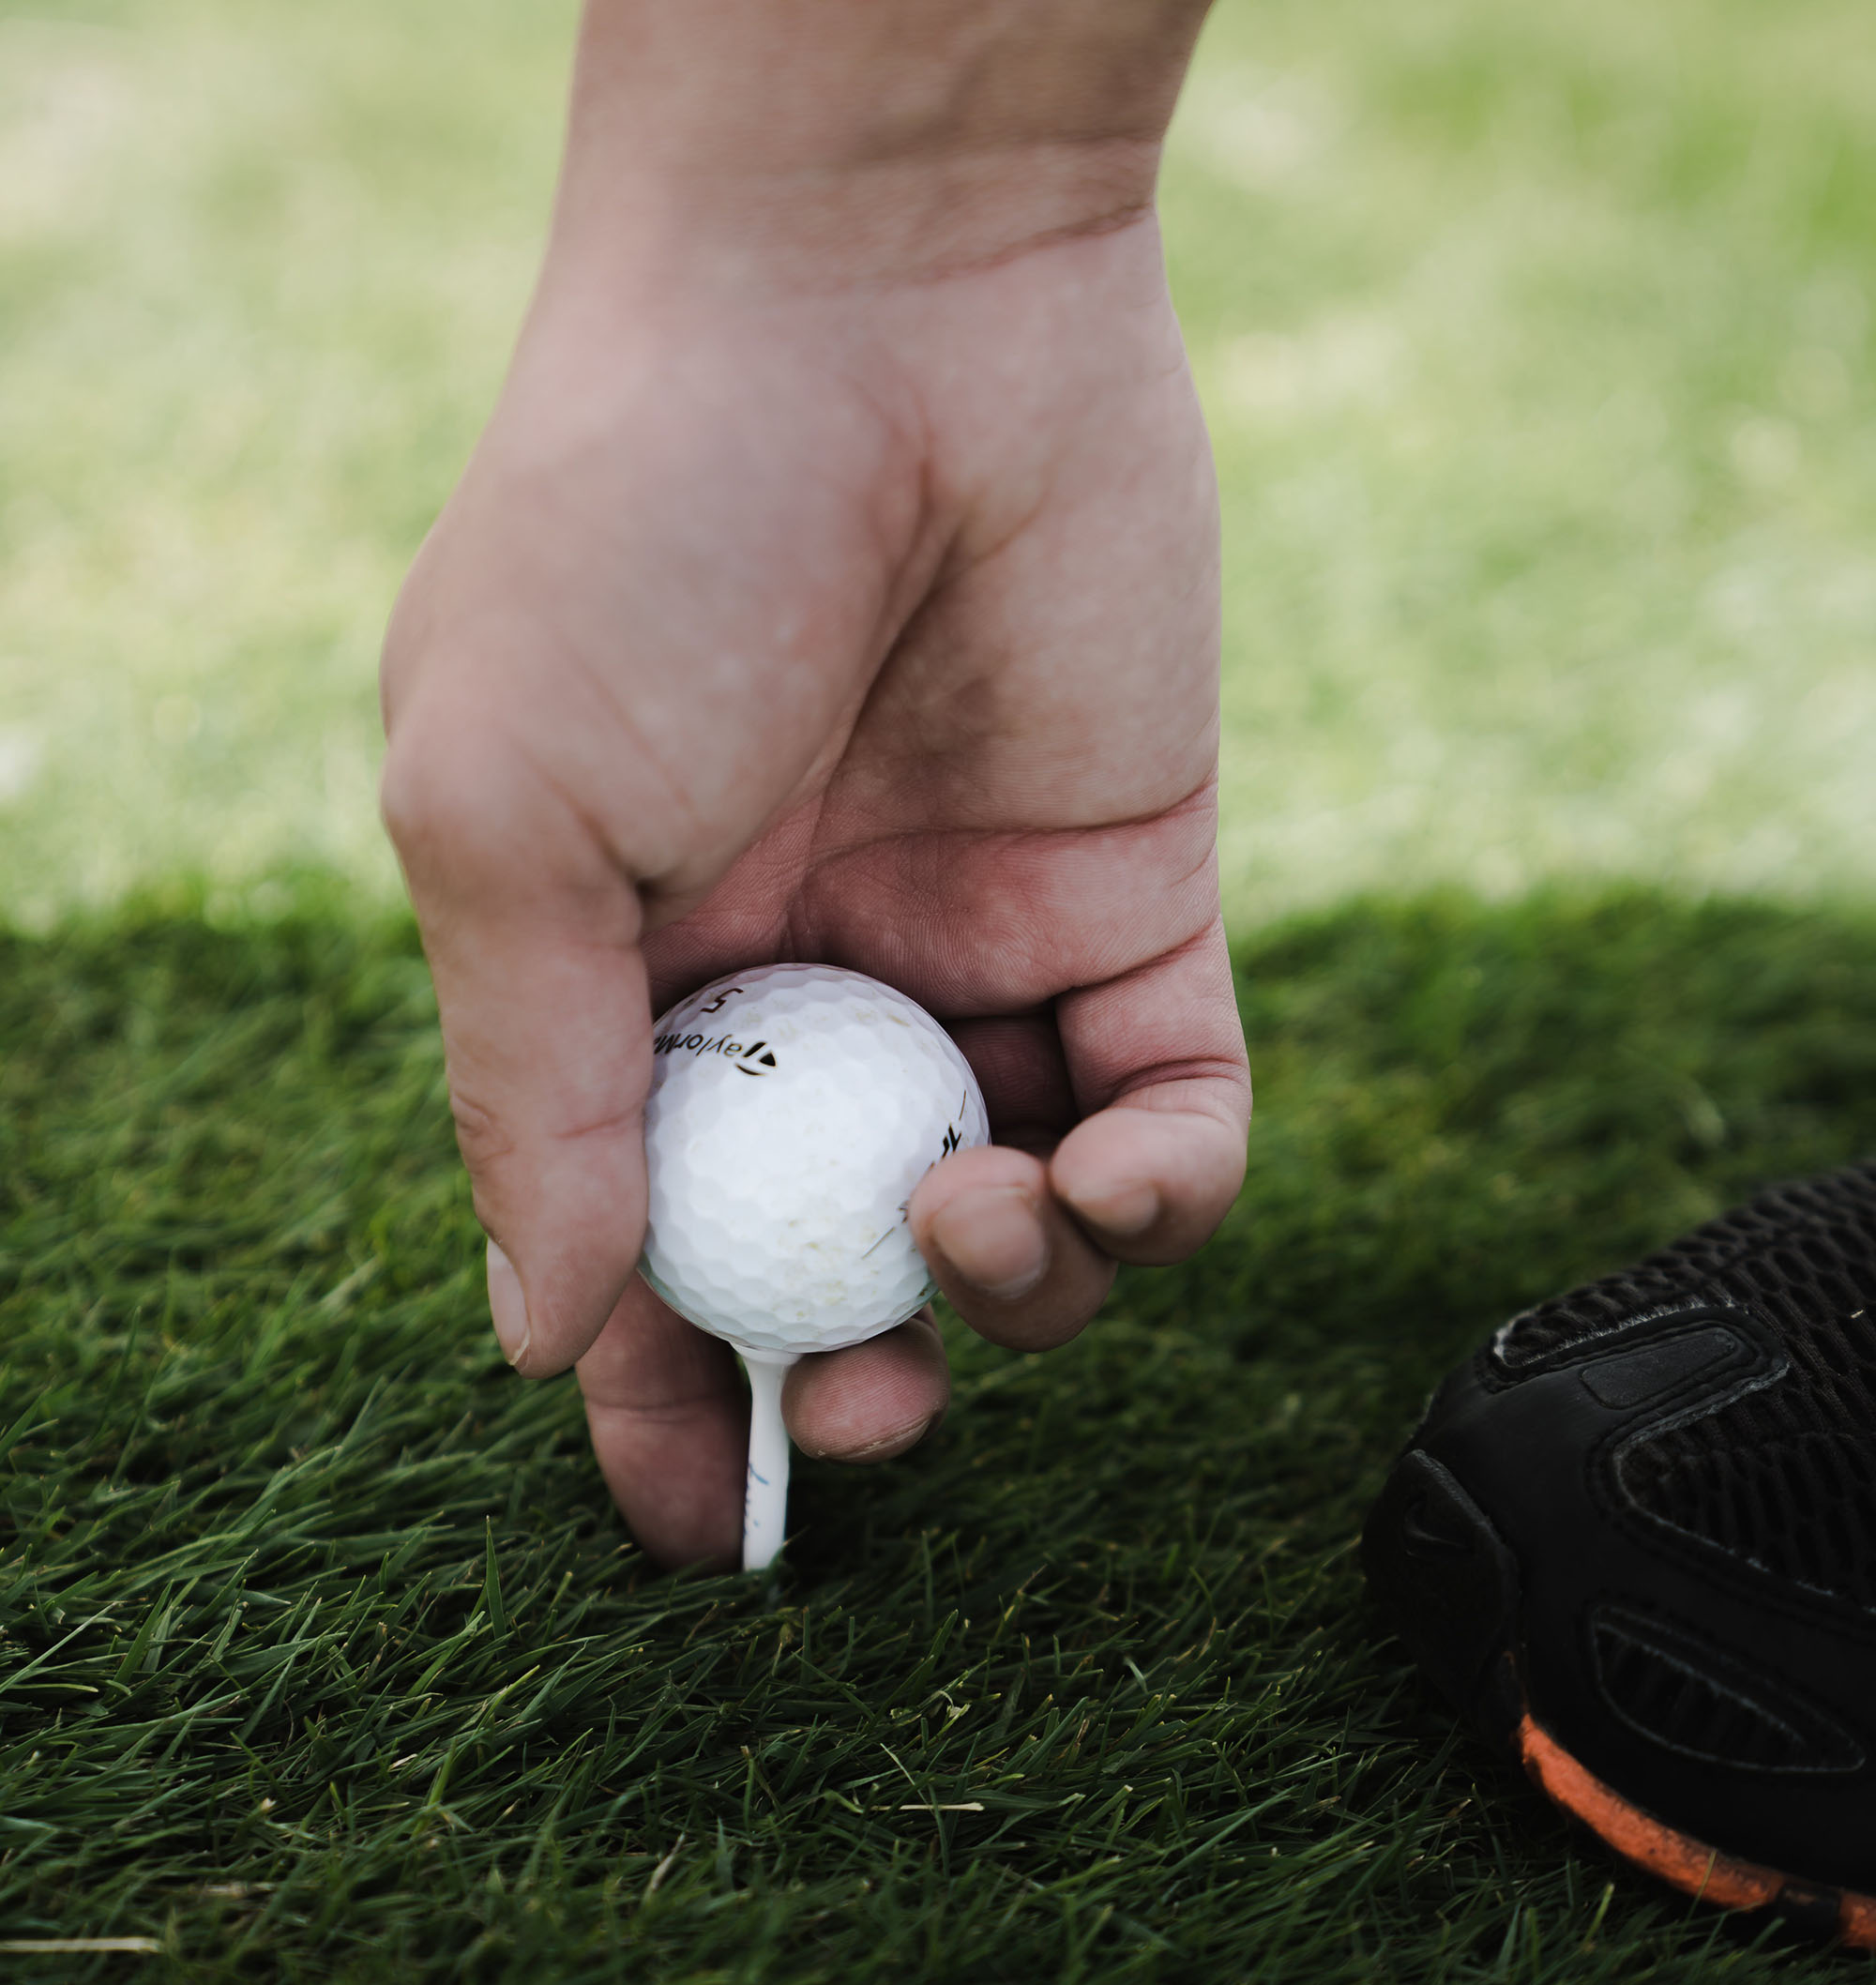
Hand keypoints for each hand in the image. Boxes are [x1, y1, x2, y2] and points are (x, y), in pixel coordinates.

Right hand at [380, 0, 1247, 1566]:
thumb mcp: (506, 821)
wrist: (879, 298)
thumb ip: (533, 1089)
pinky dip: (1159, 1198)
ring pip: (1025, 1225)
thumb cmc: (638, 537)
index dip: (665, 1395)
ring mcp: (974, 957)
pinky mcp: (1135, 909)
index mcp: (631, 982)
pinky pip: (1176, 1121)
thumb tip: (546, 1332)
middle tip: (871, 1420)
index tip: (696, 1522)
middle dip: (859, 1381)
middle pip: (844, 1260)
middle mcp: (806, 988)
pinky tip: (1106, 1176)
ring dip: (1016, 1295)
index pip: (646, 1239)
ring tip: (977, 1221)